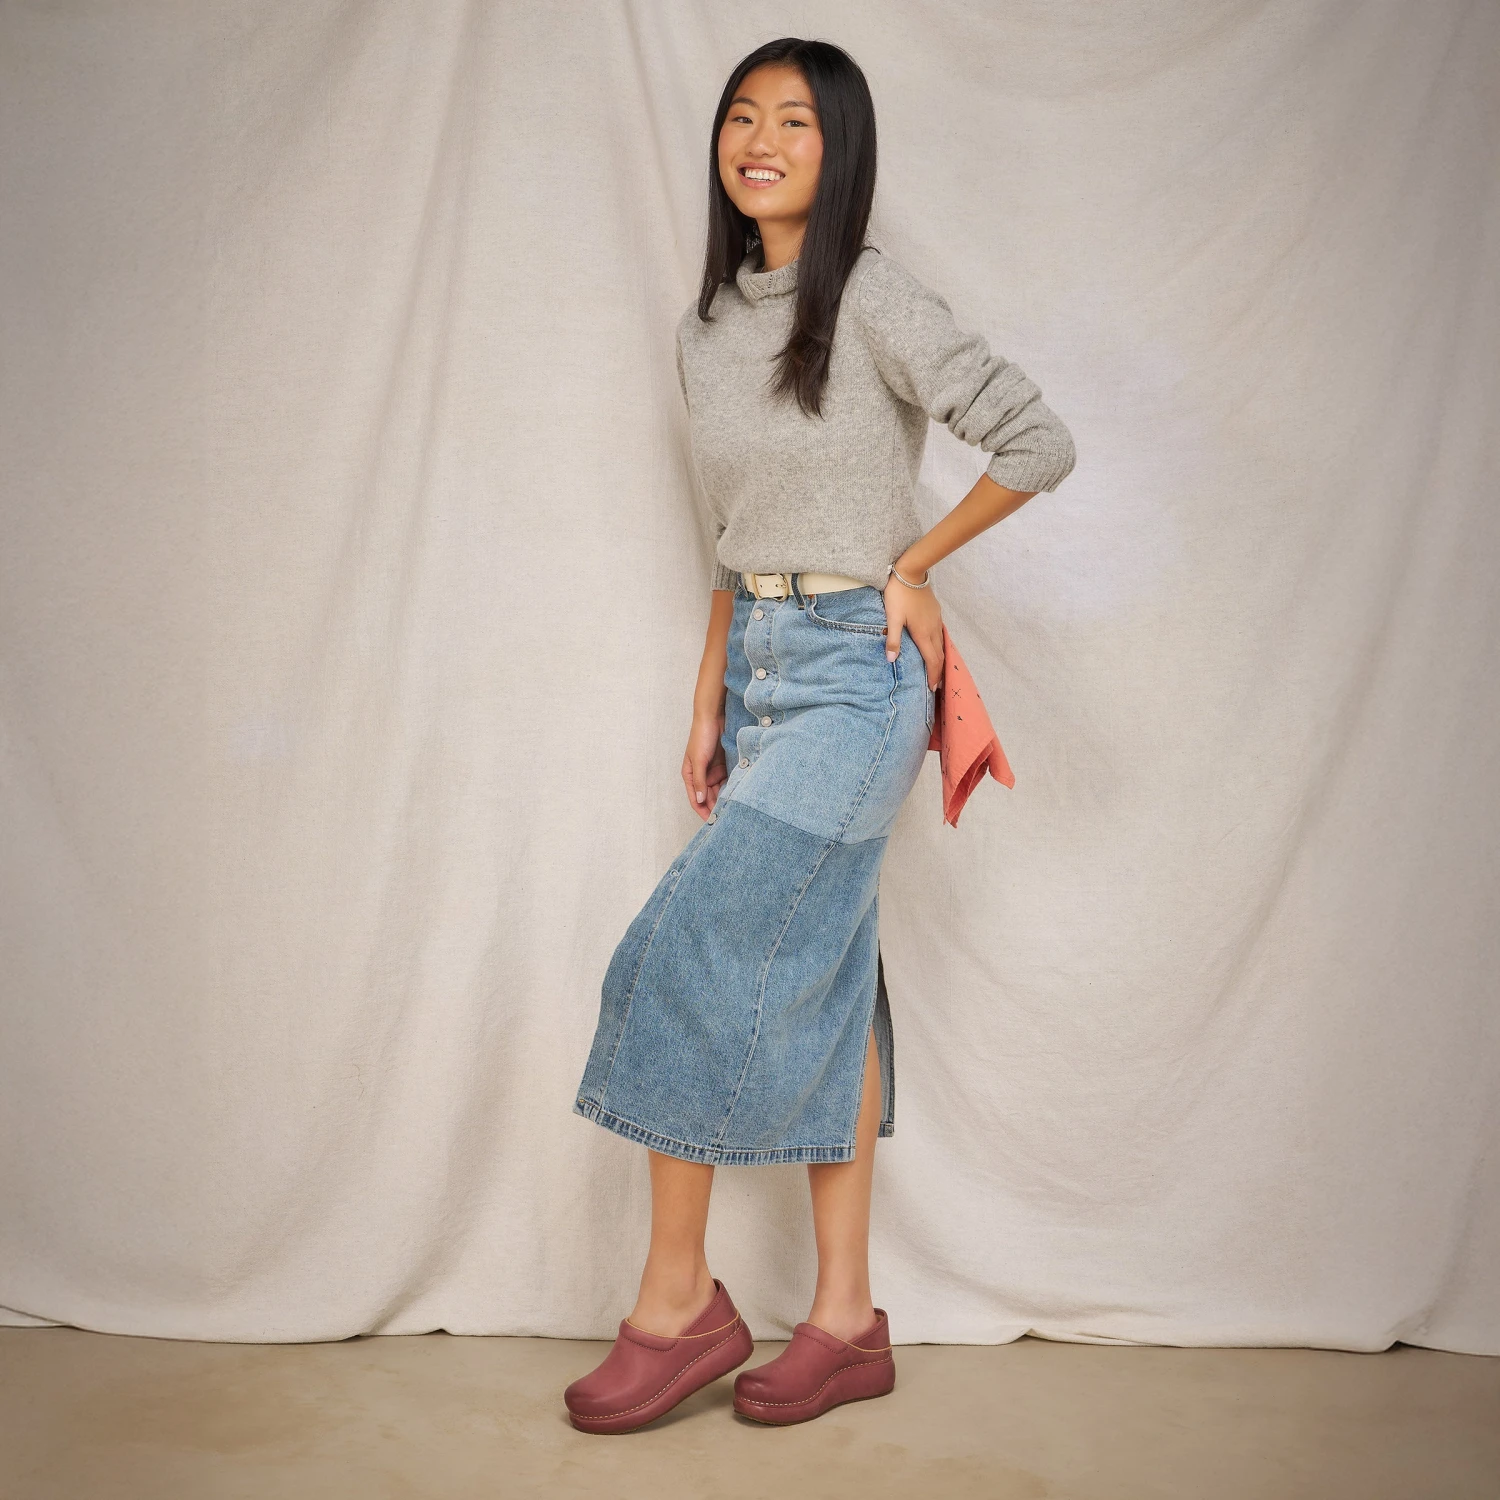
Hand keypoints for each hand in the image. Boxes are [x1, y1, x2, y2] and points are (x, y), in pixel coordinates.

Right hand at [682, 707, 727, 817]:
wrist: (713, 717)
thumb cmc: (701, 736)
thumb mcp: (699, 760)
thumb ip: (699, 781)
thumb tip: (699, 800)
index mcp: (689, 775)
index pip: (695, 799)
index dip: (702, 811)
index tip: (712, 822)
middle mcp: (700, 775)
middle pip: (707, 797)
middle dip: (715, 806)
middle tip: (727, 817)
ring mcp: (712, 770)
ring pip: (718, 790)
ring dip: (724, 798)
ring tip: (734, 808)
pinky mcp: (723, 765)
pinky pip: (727, 780)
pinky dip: (731, 787)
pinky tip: (738, 794)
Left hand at [882, 566, 944, 690]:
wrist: (911, 572)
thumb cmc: (899, 594)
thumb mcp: (892, 617)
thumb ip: (893, 639)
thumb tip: (891, 660)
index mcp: (923, 633)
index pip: (932, 660)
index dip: (933, 675)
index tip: (932, 688)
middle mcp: (932, 628)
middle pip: (939, 654)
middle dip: (938, 671)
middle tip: (936, 684)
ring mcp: (936, 619)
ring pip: (941, 644)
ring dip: (940, 659)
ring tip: (936, 669)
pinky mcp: (935, 612)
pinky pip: (940, 634)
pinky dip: (939, 646)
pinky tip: (935, 646)